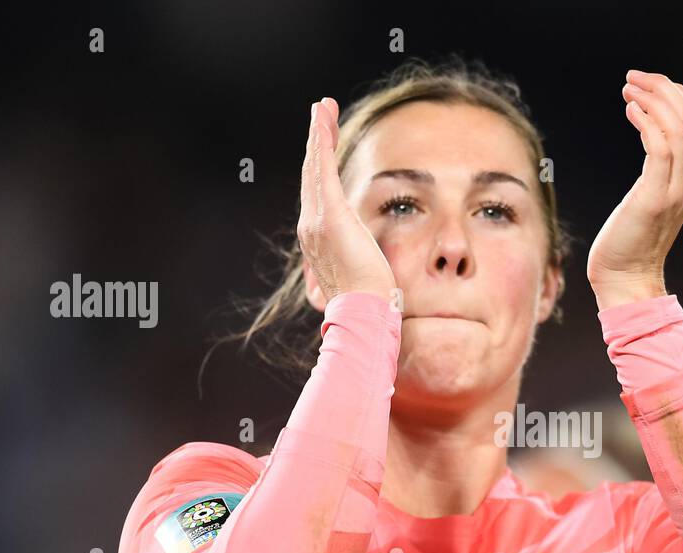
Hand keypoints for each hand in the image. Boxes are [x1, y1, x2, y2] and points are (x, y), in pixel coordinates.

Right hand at [299, 98, 396, 306]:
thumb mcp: (365, 272)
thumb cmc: (370, 301)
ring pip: (314, 167)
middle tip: (322, 112)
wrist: (364, 314)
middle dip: (316, 141)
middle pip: (312, 174)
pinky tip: (322, 119)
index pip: (319, 193)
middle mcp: (311, 227)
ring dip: (318, 134)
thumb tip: (371, 260)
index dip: (320, 165)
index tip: (326, 142)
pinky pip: (322, 170)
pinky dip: (321, 142)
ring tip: (322, 107)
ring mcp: (317, 221)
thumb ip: (362, 257)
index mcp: (320, 238)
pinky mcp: (329, 216)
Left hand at [587, 70, 682, 310]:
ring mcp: (676, 190)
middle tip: (634, 78)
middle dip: (664, 89)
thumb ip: (657, 167)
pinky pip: (660, 147)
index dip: (678, 94)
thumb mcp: (649, 195)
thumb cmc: (628, 239)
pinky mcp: (655, 198)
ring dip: (654, 100)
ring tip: (629, 90)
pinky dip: (647, 122)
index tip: (649, 84)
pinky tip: (630, 111)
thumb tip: (649, 128)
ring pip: (679, 128)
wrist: (625, 279)